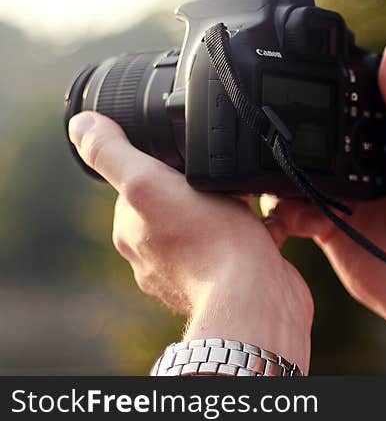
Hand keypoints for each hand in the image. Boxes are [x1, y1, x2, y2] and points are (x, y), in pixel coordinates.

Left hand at [68, 112, 312, 371]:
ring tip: (252, 199)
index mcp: (131, 232)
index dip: (166, 163)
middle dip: (204, 184)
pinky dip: (258, 230)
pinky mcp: (233, 279)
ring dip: (235, 207)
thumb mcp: (149, 183)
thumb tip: (80, 123)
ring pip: (215, 220)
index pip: (140, 181)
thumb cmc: (209, 242)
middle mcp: (157, 255)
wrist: (257, 297)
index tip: (190, 159)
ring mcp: (196, 271)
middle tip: (225, 177)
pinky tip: (270, 224)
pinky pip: (244, 242)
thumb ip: (112, 153)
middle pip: (180, 198)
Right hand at [261, 38, 385, 373]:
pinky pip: (292, 209)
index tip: (303, 71)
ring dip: (283, 170)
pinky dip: (282, 208)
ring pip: (299, 169)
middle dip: (297, 129)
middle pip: (321, 133)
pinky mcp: (327, 227)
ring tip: (273, 170)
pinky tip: (286, 212)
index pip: (359, 100)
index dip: (335, 86)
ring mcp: (345, 195)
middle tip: (272, 125)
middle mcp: (367, 163)